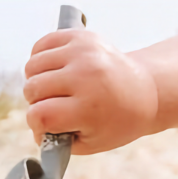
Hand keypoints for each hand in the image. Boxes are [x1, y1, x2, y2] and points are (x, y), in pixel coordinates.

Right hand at [23, 28, 158, 153]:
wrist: (145, 91)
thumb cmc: (116, 121)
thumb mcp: (92, 142)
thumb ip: (59, 140)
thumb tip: (36, 130)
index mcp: (89, 107)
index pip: (39, 115)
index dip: (37, 125)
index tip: (46, 126)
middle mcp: (85, 76)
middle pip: (32, 89)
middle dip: (38, 103)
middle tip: (56, 107)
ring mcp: (82, 52)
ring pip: (32, 67)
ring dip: (38, 80)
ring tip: (57, 89)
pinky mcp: (80, 36)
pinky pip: (41, 46)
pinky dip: (42, 60)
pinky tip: (57, 71)